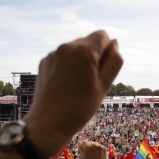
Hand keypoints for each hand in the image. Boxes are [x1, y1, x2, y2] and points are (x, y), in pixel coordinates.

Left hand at [24, 31, 121, 157]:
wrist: (48, 123)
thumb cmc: (80, 108)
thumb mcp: (104, 85)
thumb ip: (114, 61)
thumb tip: (114, 43)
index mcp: (83, 51)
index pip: (103, 35)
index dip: (107, 52)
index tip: (102, 72)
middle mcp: (66, 47)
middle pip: (88, 41)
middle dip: (93, 56)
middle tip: (90, 82)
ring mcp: (53, 54)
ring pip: (75, 49)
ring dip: (80, 61)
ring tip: (77, 85)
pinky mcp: (44, 62)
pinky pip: (62, 57)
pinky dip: (68, 66)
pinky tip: (66, 84)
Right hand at [78, 141, 107, 158]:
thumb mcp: (81, 157)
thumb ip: (79, 149)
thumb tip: (79, 142)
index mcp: (87, 146)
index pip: (84, 141)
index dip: (83, 146)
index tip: (85, 150)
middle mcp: (93, 144)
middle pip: (89, 142)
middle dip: (89, 146)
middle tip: (90, 153)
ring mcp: (99, 145)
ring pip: (95, 144)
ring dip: (93, 147)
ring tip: (94, 154)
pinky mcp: (104, 147)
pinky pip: (99, 146)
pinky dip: (98, 149)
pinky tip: (98, 154)